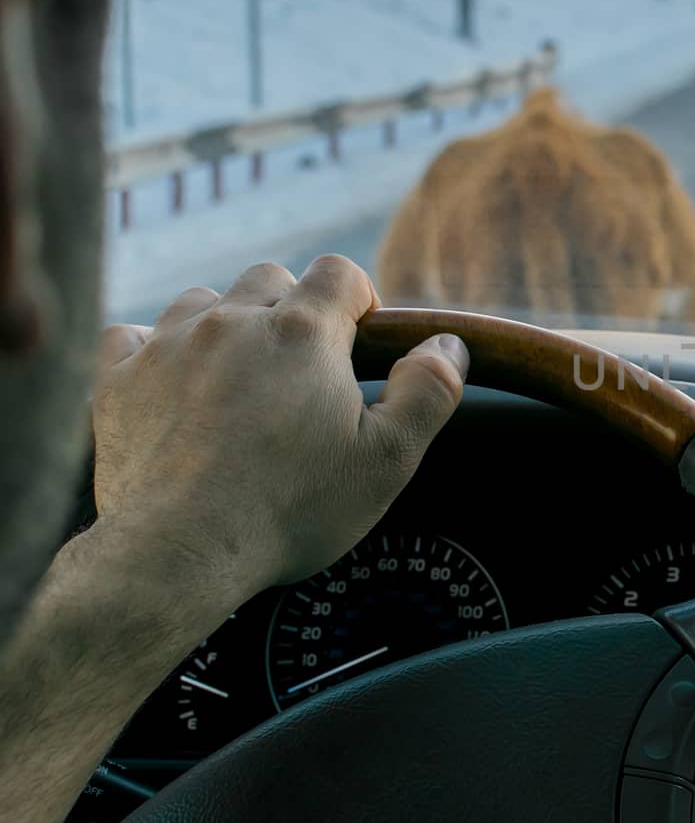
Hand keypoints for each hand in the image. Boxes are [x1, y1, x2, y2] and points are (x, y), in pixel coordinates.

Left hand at [90, 254, 468, 603]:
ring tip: (240, 377)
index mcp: (304, 333)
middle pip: (271, 279)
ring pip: (203, 300)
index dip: (358, 299)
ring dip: (227, 325)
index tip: (361, 341)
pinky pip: (130, 335)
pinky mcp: (118, 380)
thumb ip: (429, 392)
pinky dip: (154, 350)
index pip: (339, 271)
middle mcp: (232, 321)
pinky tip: (171, 382)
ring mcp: (168, 346)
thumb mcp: (387, 460)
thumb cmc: (292, 508)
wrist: (180, 551)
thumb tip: (449, 345)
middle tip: (304, 371)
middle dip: (293, 311)